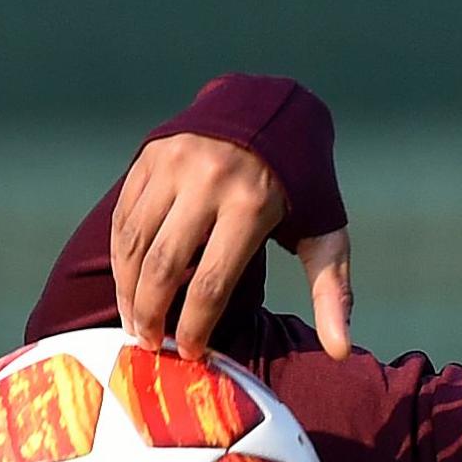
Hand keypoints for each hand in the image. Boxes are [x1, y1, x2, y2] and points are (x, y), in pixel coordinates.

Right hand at [111, 132, 354, 361]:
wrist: (271, 107)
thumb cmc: (302, 185)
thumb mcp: (325, 233)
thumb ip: (333, 292)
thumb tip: (341, 353)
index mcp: (250, 206)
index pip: (211, 284)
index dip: (195, 326)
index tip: (191, 354)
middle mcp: (205, 182)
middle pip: (162, 267)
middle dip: (152, 315)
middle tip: (151, 346)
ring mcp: (172, 165)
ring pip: (133, 242)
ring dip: (127, 290)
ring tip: (133, 323)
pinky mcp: (149, 156)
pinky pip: (123, 216)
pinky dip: (120, 256)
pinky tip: (126, 284)